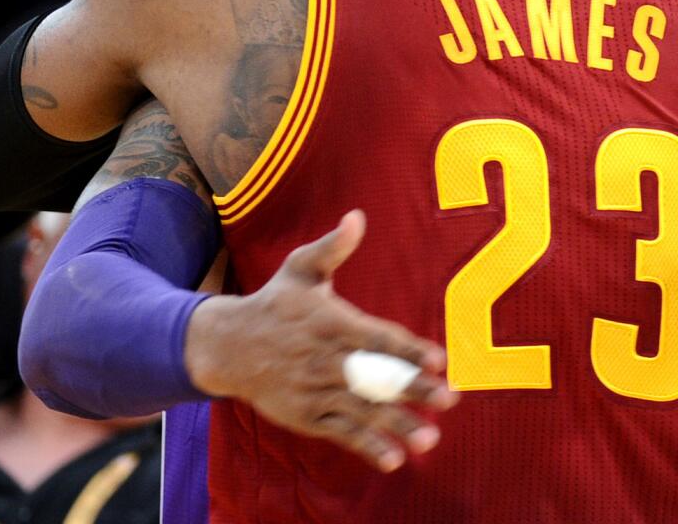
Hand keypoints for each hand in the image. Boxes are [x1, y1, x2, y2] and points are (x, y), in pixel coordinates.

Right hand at [185, 210, 457, 472]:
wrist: (227, 346)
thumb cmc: (275, 303)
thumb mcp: (300, 268)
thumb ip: (332, 247)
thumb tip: (356, 217)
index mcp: (330, 323)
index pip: (376, 337)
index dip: (408, 349)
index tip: (439, 359)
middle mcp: (325, 360)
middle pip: (376, 377)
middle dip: (413, 390)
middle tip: (450, 400)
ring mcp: (315, 391)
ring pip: (362, 411)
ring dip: (397, 425)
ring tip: (430, 438)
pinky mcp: (305, 416)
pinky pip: (340, 433)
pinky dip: (365, 446)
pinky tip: (394, 459)